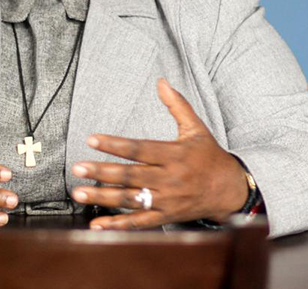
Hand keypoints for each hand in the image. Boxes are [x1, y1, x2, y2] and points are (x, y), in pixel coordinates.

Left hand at [70, 78, 248, 229]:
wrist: (229, 190)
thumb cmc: (210, 156)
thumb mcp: (196, 128)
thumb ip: (177, 105)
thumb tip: (161, 81)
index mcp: (174, 155)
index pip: (139, 149)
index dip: (114, 144)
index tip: (92, 139)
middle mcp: (170, 179)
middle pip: (131, 175)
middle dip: (102, 172)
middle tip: (77, 168)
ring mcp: (167, 200)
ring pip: (131, 200)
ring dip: (103, 197)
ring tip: (80, 192)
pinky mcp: (166, 216)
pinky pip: (139, 223)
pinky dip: (118, 225)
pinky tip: (97, 224)